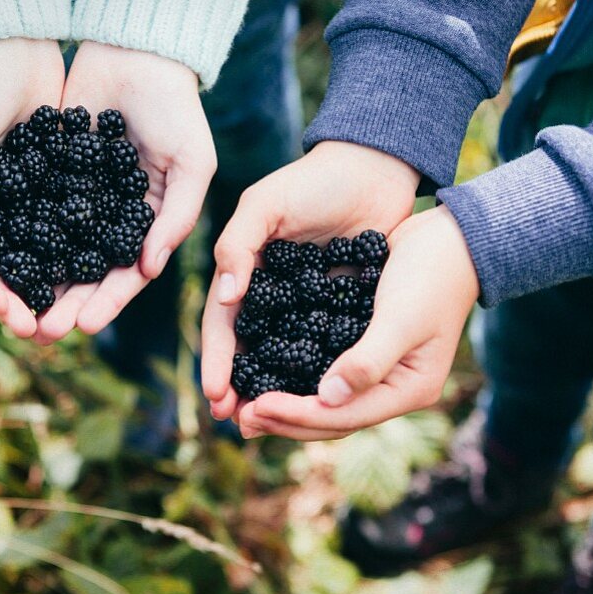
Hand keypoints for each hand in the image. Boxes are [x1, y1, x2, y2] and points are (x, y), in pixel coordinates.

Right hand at [0, 37, 64, 337]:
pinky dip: (80, 246)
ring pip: (38, 252)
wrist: (10, 44)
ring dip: (54, 283)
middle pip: (4, 267)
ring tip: (76, 312)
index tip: (15, 316)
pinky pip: (66, 223)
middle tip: (49, 330)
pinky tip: (102, 268)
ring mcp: (20, 197)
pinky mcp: (53, 181)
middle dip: (24, 300)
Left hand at [33, 42, 216, 342]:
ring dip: (37, 278)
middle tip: (43, 330)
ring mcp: (77, 195)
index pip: (126, 272)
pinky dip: (15, 234)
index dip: (107, 301)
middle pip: (84, 269)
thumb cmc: (176, 108)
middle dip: (66, 302)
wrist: (137, 52)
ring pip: (53, 247)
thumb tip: (149, 269)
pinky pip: (29, 208)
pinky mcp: (47, 169)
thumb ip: (176, 216)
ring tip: (16, 306)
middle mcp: (110, 215)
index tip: (85, 325)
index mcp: (147, 220)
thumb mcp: (192, 163)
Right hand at [201, 141, 420, 420]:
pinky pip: (325, 348)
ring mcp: (306, 303)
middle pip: (251, 349)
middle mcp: (272, 292)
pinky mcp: (341, 308)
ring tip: (270, 425)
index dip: (217, 358)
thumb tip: (226, 297)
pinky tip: (319, 402)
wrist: (376, 168)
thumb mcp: (266, 204)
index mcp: (246, 269)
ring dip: (276, 389)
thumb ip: (239, 245)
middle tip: (236, 422)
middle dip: (240, 387)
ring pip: (286, 357)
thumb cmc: (316, 181)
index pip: (224, 323)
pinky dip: (318, 374)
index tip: (216, 394)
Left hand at [233, 205, 478, 439]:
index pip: (343, 415)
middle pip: (333, 417)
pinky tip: (268, 373)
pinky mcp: (365, 347)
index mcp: (408, 390)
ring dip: (289, 404)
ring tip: (248, 408)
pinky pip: (326, 370)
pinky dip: (298, 376)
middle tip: (242, 419)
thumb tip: (328, 397)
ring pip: (327, 399)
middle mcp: (393, 388)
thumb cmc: (431, 275)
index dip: (297, 415)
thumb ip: (367, 360)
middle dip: (287, 419)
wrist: (453, 238)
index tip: (256, 408)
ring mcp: (380, 370)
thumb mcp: (400, 318)